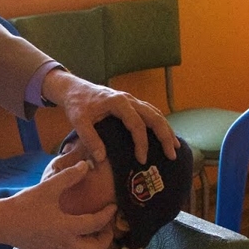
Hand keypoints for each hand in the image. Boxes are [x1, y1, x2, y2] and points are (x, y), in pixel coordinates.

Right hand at [0, 160, 115, 248]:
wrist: (2, 223)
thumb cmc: (25, 205)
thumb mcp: (48, 187)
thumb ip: (69, 176)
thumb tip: (86, 165)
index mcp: (67, 228)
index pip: (96, 224)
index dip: (108, 215)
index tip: (113, 207)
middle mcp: (66, 245)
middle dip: (107, 238)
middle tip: (107, 225)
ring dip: (96, 248)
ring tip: (95, 233)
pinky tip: (79, 238)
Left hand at [42, 68, 178, 163]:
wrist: (74, 89)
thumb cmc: (77, 105)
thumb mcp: (78, 122)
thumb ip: (90, 139)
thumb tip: (102, 159)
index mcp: (118, 102)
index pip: (137, 125)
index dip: (142, 143)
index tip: (141, 159)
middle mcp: (129, 99)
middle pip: (154, 116)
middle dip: (165, 136)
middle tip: (172, 154)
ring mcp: (131, 100)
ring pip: (155, 113)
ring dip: (166, 129)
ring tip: (174, 146)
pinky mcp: (131, 102)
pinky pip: (150, 111)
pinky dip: (159, 123)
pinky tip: (164, 134)